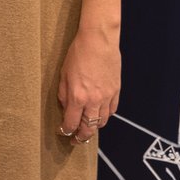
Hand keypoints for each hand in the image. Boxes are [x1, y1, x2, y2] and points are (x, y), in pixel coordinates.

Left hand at [58, 24, 118, 145]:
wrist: (99, 40)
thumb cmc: (79, 53)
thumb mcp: (63, 75)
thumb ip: (64, 95)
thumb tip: (66, 108)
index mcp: (77, 97)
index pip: (71, 124)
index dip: (66, 131)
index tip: (63, 131)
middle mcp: (93, 101)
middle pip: (88, 129)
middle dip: (81, 137)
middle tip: (76, 139)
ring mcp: (107, 97)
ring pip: (102, 123)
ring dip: (94, 128)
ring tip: (88, 128)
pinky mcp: (116, 91)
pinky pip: (112, 110)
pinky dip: (105, 115)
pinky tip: (99, 113)